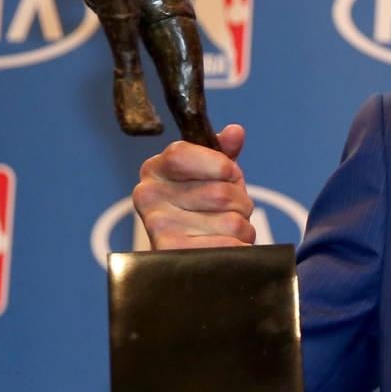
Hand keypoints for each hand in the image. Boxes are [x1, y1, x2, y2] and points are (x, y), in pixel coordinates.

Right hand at [133, 124, 255, 248]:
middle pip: (220, 192)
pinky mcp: (173, 255)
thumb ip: (224, 154)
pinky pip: (229, 246)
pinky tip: (225, 250)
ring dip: (242, 228)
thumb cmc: (202, 212)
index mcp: (155, 170)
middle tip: (230, 212)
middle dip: (240, 203)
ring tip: (225, 232)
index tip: (229, 173)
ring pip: (231, 221)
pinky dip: (239, 248)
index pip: (181, 154)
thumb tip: (235, 131)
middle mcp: (148, 196)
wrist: (188, 260)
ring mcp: (158, 227)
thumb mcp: (213, 177)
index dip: (218, 164)